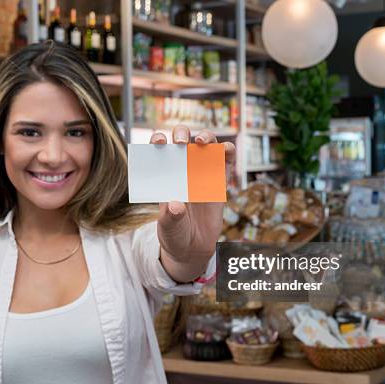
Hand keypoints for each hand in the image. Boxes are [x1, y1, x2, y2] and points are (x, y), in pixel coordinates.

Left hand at [149, 125, 235, 282]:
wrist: (192, 248)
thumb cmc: (174, 233)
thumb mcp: (168, 227)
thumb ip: (170, 216)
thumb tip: (177, 205)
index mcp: (164, 175)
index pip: (159, 149)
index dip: (158, 140)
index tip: (159, 143)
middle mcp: (182, 168)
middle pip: (182, 139)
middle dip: (181, 133)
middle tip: (181, 143)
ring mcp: (202, 173)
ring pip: (206, 144)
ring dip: (206, 136)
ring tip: (202, 143)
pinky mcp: (219, 181)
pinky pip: (225, 161)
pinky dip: (227, 151)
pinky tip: (225, 150)